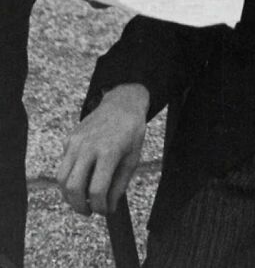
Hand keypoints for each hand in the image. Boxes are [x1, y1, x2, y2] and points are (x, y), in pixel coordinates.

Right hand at [58, 84, 148, 215]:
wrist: (122, 104)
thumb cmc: (131, 132)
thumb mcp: (133, 159)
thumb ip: (119, 185)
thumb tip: (108, 208)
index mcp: (109, 152)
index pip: (97, 190)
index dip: (100, 207)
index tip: (104, 211)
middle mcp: (89, 146)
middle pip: (73, 187)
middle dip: (79, 206)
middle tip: (89, 211)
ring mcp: (76, 142)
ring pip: (62, 178)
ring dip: (69, 196)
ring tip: (81, 201)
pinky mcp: (69, 139)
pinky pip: (64, 165)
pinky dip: (70, 177)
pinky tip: (82, 178)